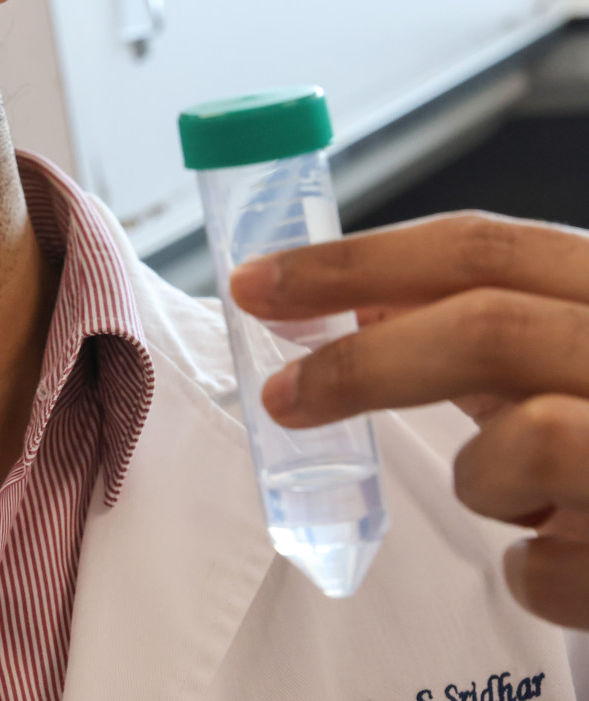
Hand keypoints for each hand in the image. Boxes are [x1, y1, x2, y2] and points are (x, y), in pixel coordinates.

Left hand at [232, 212, 588, 628]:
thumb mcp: (579, 358)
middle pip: (488, 327)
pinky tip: (577, 559)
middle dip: (366, 365)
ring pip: (522, 443)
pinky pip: (546, 566)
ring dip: (492, 482)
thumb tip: (357, 304)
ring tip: (532, 500)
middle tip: (287, 397)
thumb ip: (495, 330)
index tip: (262, 283)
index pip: (486, 246)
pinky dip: (537, 573)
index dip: (357, 260)